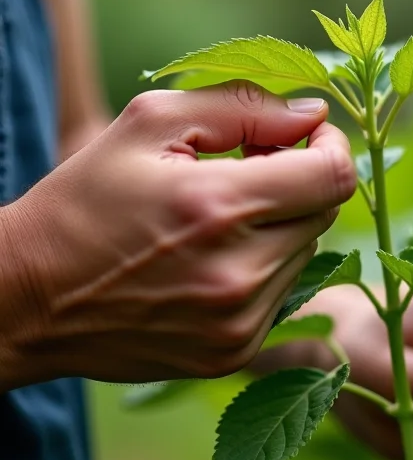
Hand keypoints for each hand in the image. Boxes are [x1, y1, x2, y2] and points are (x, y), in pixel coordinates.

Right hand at [0, 82, 356, 389]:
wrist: (29, 299)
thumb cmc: (86, 200)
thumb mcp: (149, 124)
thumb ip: (243, 107)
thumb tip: (315, 113)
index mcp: (218, 207)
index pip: (334, 176)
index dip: (331, 146)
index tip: (306, 135)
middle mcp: (238, 274)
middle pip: (325, 213)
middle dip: (299, 182)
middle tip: (248, 171)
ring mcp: (239, 324)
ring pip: (307, 253)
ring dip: (280, 227)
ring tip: (220, 219)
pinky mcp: (233, 353)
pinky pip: (283, 294)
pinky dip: (264, 268)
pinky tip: (214, 259)